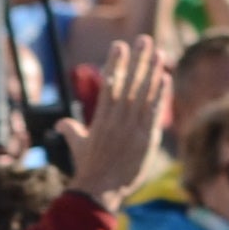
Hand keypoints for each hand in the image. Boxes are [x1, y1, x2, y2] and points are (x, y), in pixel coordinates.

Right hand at [64, 37, 166, 202]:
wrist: (98, 191)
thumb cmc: (87, 169)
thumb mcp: (77, 146)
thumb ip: (72, 130)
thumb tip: (63, 123)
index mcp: (100, 118)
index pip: (109, 85)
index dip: (115, 64)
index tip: (120, 45)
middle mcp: (116, 119)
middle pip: (129, 84)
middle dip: (137, 60)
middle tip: (144, 39)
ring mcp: (131, 129)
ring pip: (143, 94)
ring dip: (152, 72)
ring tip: (160, 52)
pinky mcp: (145, 140)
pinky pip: (154, 113)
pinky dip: (160, 95)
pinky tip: (165, 78)